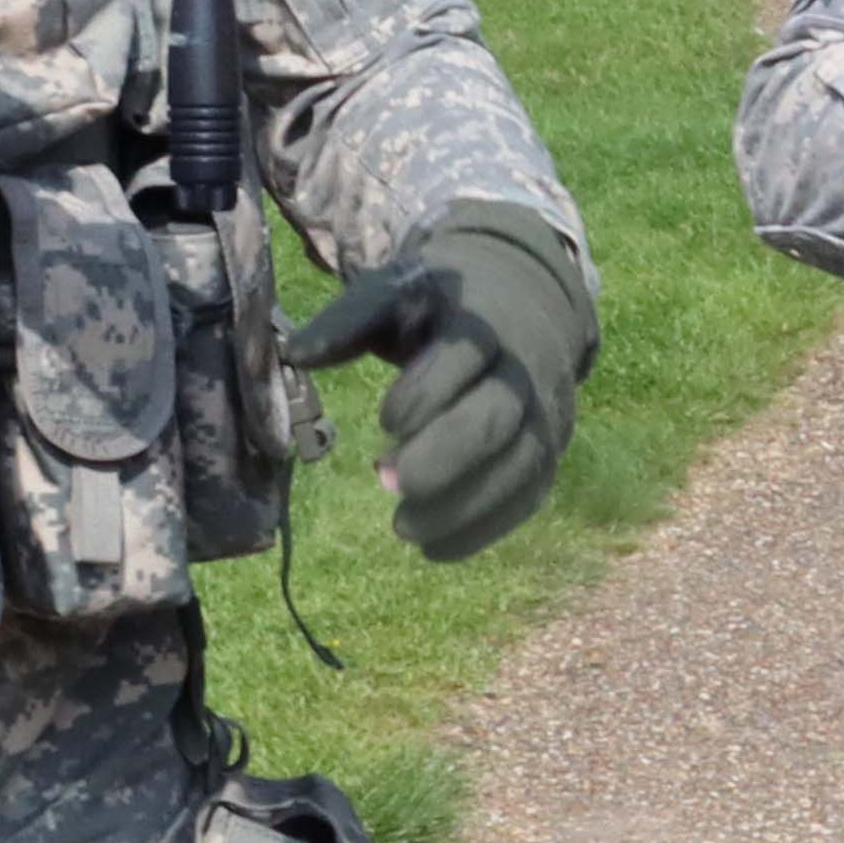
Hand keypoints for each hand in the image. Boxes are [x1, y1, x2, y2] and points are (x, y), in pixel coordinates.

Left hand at [292, 203, 598, 561]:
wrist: (524, 304)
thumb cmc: (440, 307)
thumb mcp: (396, 293)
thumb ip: (349, 321)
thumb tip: (296, 354)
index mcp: (483, 320)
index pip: (467, 353)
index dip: (429, 389)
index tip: (385, 420)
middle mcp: (525, 369)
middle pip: (500, 416)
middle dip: (445, 455)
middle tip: (385, 480)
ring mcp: (544, 417)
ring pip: (520, 467)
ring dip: (463, 505)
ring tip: (402, 528)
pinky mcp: (546, 456)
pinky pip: (525, 499)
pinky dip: (483, 530)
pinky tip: (434, 548)